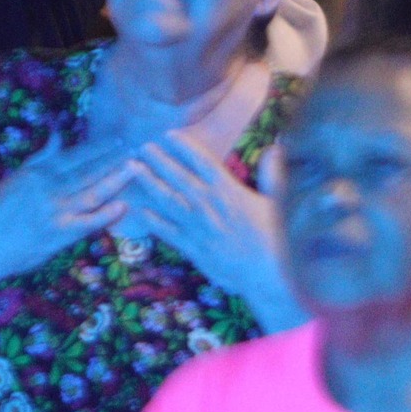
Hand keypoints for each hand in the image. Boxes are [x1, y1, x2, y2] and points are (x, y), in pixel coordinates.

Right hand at [0, 132, 132, 281]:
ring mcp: (56, 211)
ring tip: (136, 168)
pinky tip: (124, 206)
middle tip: (139, 148)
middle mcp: (49, 188)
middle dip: (115, 158)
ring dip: (116, 179)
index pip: (76, 155)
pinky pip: (87, 222)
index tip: (121, 138)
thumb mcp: (16, 177)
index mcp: (38, 172)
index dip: (101, 146)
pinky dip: (106, 214)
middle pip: (89, 170)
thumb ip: (41, 157)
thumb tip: (57, 133)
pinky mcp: (58, 234)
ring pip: (93, 191)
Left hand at [118, 132, 288, 307]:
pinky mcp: (192, 248)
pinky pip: (168, 231)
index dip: (185, 147)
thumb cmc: (275, 239)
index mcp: (229, 192)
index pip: (203, 163)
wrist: (266, 277)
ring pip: (168, 200)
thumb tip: (275, 147)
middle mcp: (208, 206)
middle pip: (179, 178)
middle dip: (160, 161)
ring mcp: (197, 227)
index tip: (169, 134)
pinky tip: (139, 210)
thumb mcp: (277, 203)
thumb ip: (273, 174)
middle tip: (142, 146)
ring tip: (133, 169)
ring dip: (149, 183)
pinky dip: (153, 220)